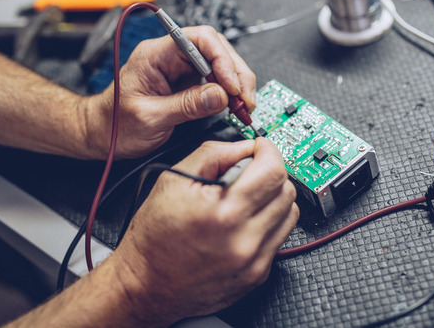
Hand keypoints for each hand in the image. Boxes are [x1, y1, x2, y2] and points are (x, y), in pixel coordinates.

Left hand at [83, 25, 255, 158]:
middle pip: (215, 48)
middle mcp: (170, 56)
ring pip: (220, 63)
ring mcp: (180, 69)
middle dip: (236, 72)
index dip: (222, 58)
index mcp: (156, 54)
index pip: (198, 38)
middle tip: (245, 98)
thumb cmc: (114, 124)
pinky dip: (230, 93)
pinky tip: (235, 105)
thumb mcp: (150, 118)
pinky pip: (215, 80)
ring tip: (244, 105)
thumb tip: (220, 96)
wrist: (100, 134)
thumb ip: (186, 106)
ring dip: (237, 83)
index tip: (232, 85)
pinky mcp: (187, 83)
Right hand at [107, 138, 298, 325]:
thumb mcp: (172, 180)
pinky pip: (279, 237)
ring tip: (246, 199)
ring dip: (273, 198)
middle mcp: (244, 240)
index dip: (269, 151)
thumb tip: (245, 147)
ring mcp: (254, 262)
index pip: (273, 171)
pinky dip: (268, 223)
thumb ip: (213, 154)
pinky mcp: (257, 276)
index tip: (260, 149)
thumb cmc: (152, 239)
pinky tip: (244, 222)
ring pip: (290, 214)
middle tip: (248, 174)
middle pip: (286, 190)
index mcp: (224, 213)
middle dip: (270, 173)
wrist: (144, 287)